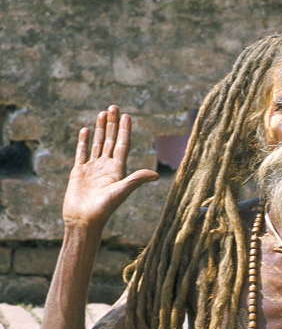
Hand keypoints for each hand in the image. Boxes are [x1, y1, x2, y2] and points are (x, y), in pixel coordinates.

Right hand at [62, 106, 158, 230]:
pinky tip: (86, 130)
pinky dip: (84, 141)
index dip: (125, 130)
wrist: (83, 221)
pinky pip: (82, 153)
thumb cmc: (103, 209)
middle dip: (113, 124)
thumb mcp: (121, 192)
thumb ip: (136, 180)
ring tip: (102, 113)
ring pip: (98, 144)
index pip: (123, 145)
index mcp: (118, 170)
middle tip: (114, 107)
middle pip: (111, 141)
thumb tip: (156, 174)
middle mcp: (106, 168)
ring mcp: (92, 169)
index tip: (127, 115)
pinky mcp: (79, 172)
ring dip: (101, 129)